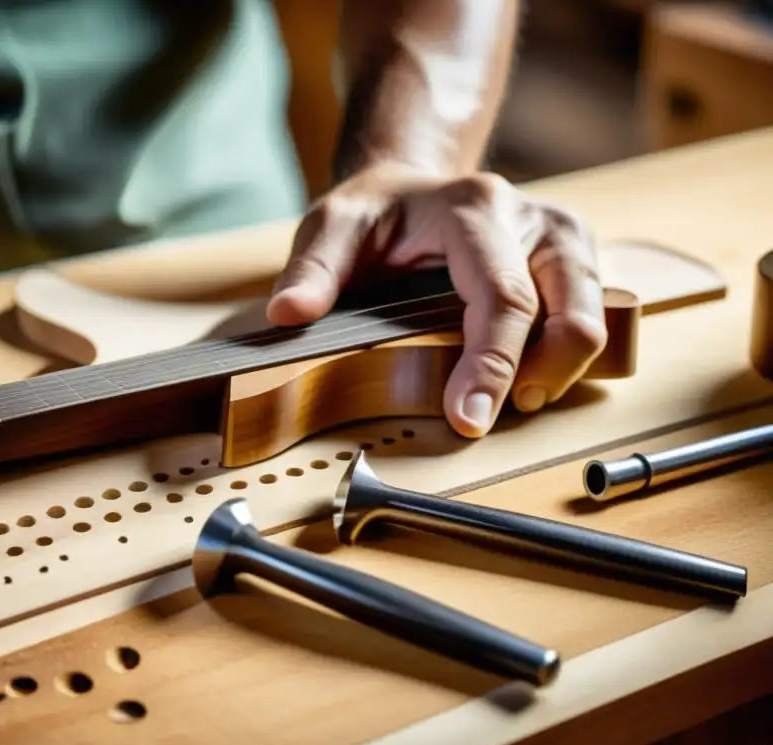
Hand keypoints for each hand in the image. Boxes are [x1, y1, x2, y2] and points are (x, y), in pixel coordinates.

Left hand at [266, 162, 606, 437]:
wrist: (413, 183)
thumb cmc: (376, 212)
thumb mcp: (332, 226)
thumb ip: (312, 269)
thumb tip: (288, 316)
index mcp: (475, 208)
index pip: (502, 296)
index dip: (491, 365)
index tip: (467, 421)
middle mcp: (533, 217)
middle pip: (572, 309)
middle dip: (542, 374)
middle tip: (489, 415)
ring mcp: (563, 237)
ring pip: (596, 313)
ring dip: (561, 369)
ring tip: (509, 398)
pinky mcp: (574, 259)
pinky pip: (592, 314)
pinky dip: (566, 355)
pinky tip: (526, 374)